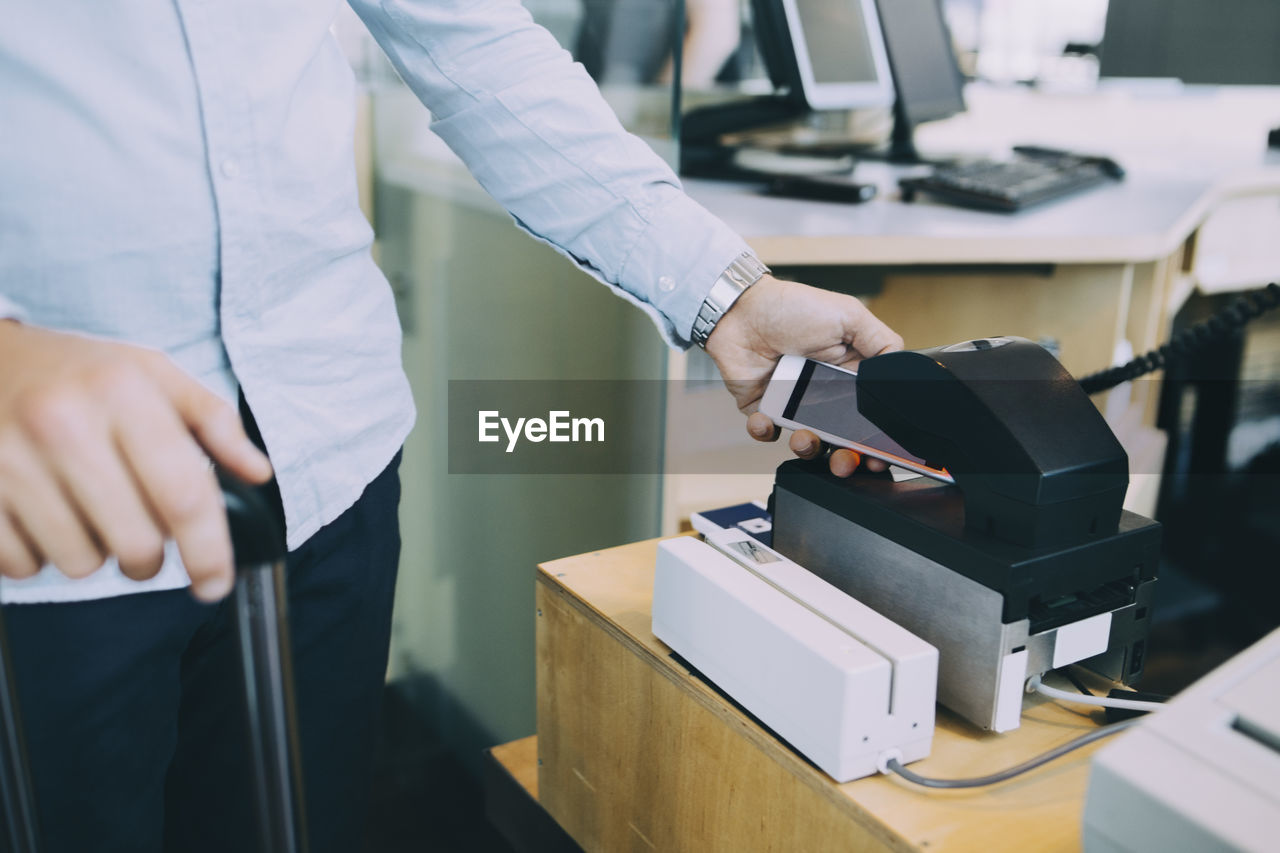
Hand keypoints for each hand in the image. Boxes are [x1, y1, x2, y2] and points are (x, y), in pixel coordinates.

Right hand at [0, 322, 272, 599]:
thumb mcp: (152, 372)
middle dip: (150, 559)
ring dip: (94, 554)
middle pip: (136, 542)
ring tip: (87, 513)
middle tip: (143, 540)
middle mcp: (64, 425)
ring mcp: (8, 461)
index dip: (209, 552)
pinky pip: (22, 565)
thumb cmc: (78, 371)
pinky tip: (42, 518)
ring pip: (80, 562)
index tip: (216, 581)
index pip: (184, 495)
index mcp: (122, 393)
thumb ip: (213, 420)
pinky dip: (39, 556)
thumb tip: (258, 472)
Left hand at [703, 274, 903, 476]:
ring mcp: (794, 403)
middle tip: (845, 460)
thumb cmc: (793, 307)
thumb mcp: (848, 316)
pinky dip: (766, 431)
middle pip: (844, 438)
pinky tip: (766, 418)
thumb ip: (882, 342)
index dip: (877, 437)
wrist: (742, 310)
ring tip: (805, 438)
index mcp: (850, 375)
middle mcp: (825, 393)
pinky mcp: (766, 408)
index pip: (871, 414)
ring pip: (809, 442)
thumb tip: (903, 371)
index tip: (879, 455)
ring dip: (809, 448)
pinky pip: (768, 433)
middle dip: (848, 457)